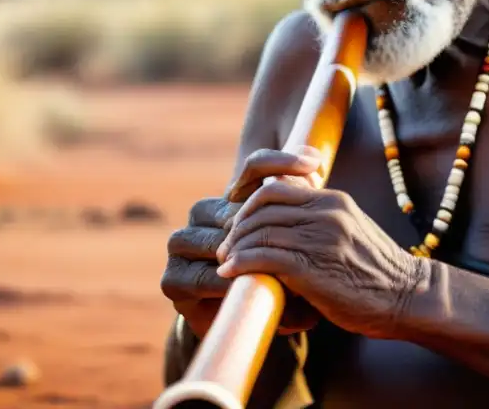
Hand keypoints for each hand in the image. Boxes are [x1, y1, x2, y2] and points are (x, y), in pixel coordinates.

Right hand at [160, 147, 326, 338]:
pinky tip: (240, 286)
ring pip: (208, 241)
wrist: (243, 326)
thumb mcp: (295, 246)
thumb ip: (299, 208)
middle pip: (228, 210)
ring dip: (238, 255)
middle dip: (257, 225)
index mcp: (231, 200)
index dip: (278, 161)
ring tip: (267, 266)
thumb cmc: (277, 278)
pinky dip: (219, 282)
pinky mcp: (173, 280)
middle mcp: (203, 216)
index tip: (313, 162)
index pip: (253, 169)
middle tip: (288, 237)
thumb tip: (316, 162)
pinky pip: (194, 276)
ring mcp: (182, 246)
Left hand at [216, 155, 424, 339]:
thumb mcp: (349, 231)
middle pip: (262, 205)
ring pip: (260, 229)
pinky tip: (230, 274)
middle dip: (237, 225)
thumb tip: (282, 226)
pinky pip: (265, 256)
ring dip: (235, 246)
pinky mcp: (313, 268)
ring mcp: (320, 239)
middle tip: (226, 245)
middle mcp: (326, 212)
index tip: (238, 224)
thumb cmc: (376, 272)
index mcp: (332, 200)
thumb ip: (320, 221)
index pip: (275, 187)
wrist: (409, 297)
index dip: (248, 204)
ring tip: (225, 261)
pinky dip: (241, 263)